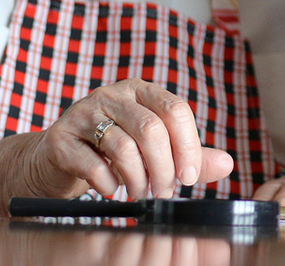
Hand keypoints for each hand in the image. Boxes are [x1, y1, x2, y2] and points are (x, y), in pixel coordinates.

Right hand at [15, 78, 232, 200]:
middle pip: (151, 129)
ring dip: (138, 180)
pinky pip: (92, 164)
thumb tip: (228, 164)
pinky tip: (112, 189)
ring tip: (141, 194)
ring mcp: (83, 113)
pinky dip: (109, 184)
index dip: (188, 146)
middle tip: (165, 192)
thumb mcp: (155, 149)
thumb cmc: (113, 150)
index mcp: (141, 90)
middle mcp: (112, 95)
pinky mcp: (59, 138)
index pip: (176, 110)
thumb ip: (190, 155)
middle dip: (164, 168)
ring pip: (123, 147)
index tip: (190, 177)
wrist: (56, 158)